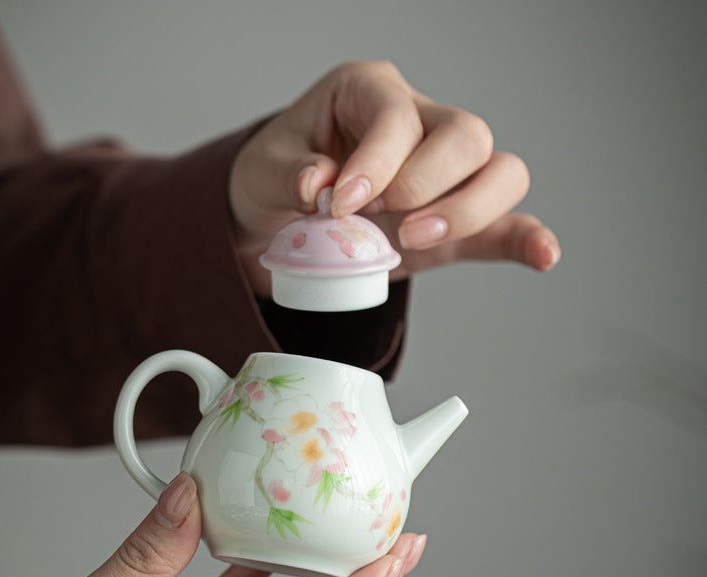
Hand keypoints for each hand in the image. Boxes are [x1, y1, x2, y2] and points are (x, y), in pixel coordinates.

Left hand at [229, 60, 559, 295]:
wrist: (280, 219)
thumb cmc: (277, 179)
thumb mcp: (263, 170)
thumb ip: (286, 173)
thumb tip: (317, 185)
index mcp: (370, 93)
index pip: (397, 116)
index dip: (376, 162)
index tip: (341, 205)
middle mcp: (419, 125)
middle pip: (466, 135)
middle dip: (424, 183)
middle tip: (376, 219)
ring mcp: (445, 176)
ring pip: (499, 173)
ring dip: (466, 211)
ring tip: (412, 239)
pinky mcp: (454, 223)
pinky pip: (504, 224)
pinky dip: (524, 239)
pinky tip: (542, 254)